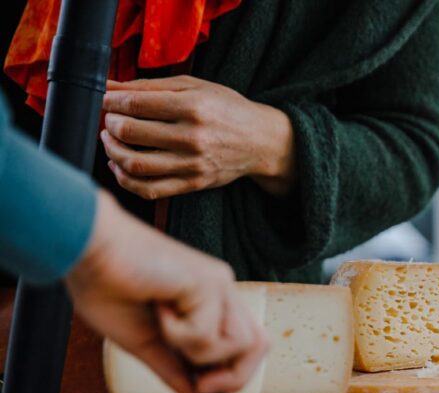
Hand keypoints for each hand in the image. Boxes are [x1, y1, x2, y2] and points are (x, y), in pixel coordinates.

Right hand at [65, 191, 268, 392]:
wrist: (87, 253)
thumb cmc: (109, 289)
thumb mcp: (146, 345)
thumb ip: (176, 371)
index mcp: (210, 305)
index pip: (246, 346)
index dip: (238, 378)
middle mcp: (222, 293)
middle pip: (259, 345)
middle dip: (234, 377)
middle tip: (200, 386)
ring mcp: (219, 285)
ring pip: (239, 343)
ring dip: (199, 353)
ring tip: (166, 330)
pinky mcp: (210, 281)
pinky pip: (205, 333)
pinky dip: (176, 333)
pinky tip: (157, 306)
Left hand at [101, 76, 294, 199]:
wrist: (260, 141)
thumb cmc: (226, 109)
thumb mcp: (193, 87)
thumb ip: (150, 86)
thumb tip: (109, 86)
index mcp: (193, 107)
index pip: (135, 104)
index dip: (112, 102)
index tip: (107, 101)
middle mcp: (192, 137)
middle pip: (130, 132)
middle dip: (111, 124)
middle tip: (111, 120)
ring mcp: (192, 164)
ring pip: (134, 163)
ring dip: (112, 151)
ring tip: (112, 141)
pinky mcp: (192, 184)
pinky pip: (149, 189)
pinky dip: (126, 179)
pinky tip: (121, 166)